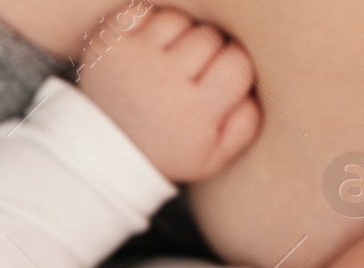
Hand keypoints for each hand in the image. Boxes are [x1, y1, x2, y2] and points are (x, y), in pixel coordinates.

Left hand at [76, 6, 260, 181]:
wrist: (108, 149)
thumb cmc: (169, 149)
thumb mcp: (213, 157)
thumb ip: (245, 126)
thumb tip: (255, 90)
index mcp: (197, 110)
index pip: (239, 64)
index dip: (237, 67)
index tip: (224, 77)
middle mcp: (166, 80)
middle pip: (210, 38)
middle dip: (211, 50)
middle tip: (197, 70)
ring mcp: (136, 58)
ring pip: (180, 21)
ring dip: (182, 34)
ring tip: (175, 58)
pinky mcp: (110, 43)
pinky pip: (144, 12)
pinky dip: (151, 23)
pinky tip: (151, 46)